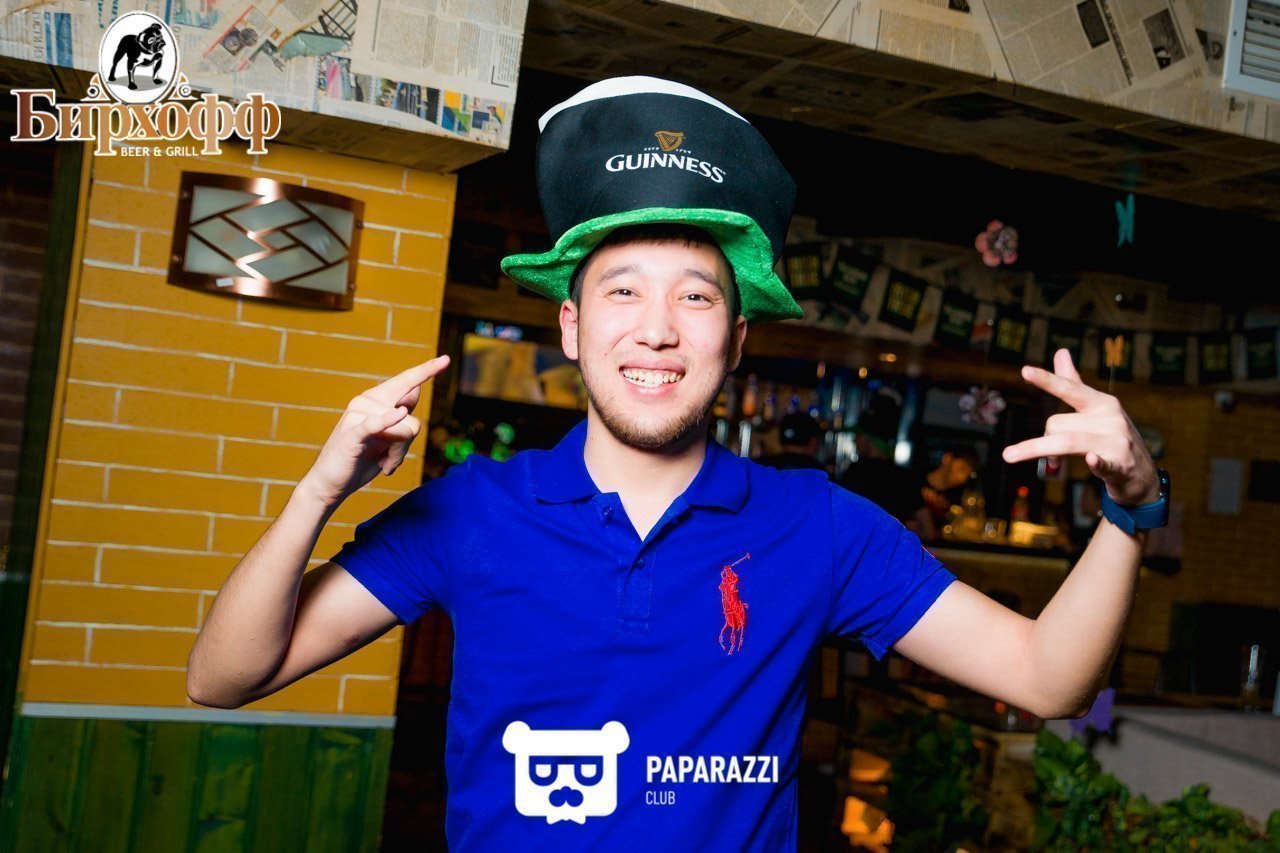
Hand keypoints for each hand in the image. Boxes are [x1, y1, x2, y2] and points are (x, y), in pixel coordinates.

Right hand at [299, 355, 450, 508]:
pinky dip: (388, 421)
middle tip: (391, 461)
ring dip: (397, 455)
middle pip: (410, 408)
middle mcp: (368, 401)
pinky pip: (377, 423)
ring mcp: (358, 415)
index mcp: (377, 399)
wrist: (332, 482)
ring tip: (381, 463)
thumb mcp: (389, 436)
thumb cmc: (362, 458)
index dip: (427, 370)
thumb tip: (416, 388)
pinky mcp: (352, 433)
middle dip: (408, 438)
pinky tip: (398, 414)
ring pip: (406, 429)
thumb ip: (401, 413)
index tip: (446, 359)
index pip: (407, 381)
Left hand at [1001, 349, 1158, 504]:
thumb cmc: (1112, 437)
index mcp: (1102, 403)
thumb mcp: (1096, 409)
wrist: (1141, 475)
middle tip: (1043, 451)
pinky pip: (1104, 463)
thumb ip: (1074, 383)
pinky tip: (1091, 459)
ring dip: (1038, 449)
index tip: (1025, 370)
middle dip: (1042, 437)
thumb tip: (1061, 351)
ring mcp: (1117, 442)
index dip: (1048, 380)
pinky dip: (1097, 462)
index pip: (1070, 388)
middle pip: (1059, 423)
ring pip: (1067, 441)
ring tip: (1011, 457)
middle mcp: (1110, 419)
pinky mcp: (1120, 466)